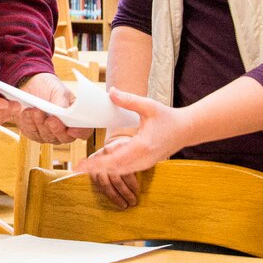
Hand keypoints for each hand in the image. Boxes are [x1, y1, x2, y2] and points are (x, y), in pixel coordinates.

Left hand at [12, 73, 92, 145]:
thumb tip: (63, 112)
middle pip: (62, 138)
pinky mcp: (32, 132)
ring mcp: (47, 134)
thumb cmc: (50, 88)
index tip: (72, 129)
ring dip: (39, 123)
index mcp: (75, 120)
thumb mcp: (59, 91)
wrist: (32, 84)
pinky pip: (30, 131)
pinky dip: (27, 121)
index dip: (80, 132)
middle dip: (55, 129)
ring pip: (45, 136)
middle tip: (50, 119)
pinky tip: (25, 110)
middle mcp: (63, 131)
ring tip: (35, 109)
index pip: (83, 132)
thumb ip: (62, 102)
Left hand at [77, 87, 189, 206]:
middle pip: (115, 168)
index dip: (96, 164)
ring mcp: (145, 163)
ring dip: (103, 168)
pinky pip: (126, 167)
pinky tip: (101, 161)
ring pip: (120, 170)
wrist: (186, 130)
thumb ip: (129, 100)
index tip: (81, 166)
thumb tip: (110, 92)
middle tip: (76, 168)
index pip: (115, 159)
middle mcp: (143, 159)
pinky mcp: (145, 163)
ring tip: (85, 166)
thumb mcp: (149, 106)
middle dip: (95, 168)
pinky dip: (112, 165)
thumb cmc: (168, 117)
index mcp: (143, 146)